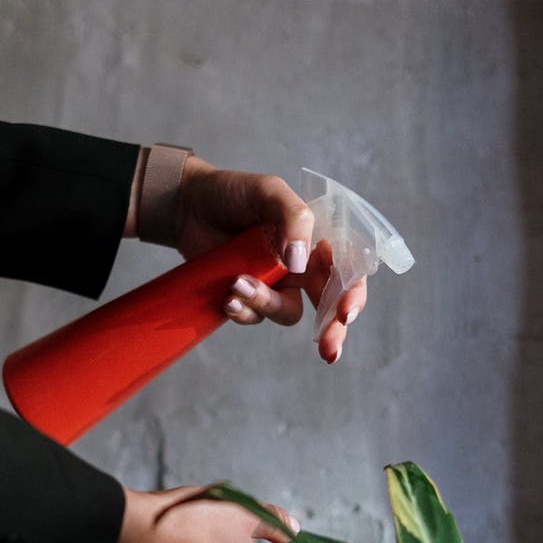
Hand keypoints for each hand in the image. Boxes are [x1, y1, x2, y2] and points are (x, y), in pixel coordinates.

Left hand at [176, 157, 366, 363]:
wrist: (189, 204)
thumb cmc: (234, 192)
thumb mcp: (268, 191)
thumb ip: (293, 218)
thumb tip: (300, 262)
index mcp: (317, 239)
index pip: (348, 269)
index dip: (353, 294)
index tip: (345, 314)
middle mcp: (302, 265)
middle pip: (329, 304)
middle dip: (332, 330)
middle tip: (329, 351)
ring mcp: (275, 284)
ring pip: (287, 311)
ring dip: (265, 304)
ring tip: (236, 284)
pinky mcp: (248, 296)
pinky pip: (254, 316)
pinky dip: (242, 310)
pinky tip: (226, 296)